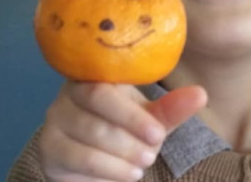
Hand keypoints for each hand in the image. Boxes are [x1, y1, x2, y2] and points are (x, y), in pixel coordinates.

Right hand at [37, 0, 206, 180]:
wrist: (98, 156)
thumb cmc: (126, 129)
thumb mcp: (151, 120)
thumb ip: (172, 109)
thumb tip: (200, 94)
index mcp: (93, 79)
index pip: (103, 93)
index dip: (131, 116)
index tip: (158, 134)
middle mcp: (66, 98)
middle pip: (95, 122)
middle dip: (130, 142)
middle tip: (151, 154)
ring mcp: (53, 125)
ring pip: (87, 145)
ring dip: (120, 159)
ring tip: (141, 165)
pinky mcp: (49, 151)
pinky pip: (76, 163)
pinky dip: (107, 172)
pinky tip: (126, 174)